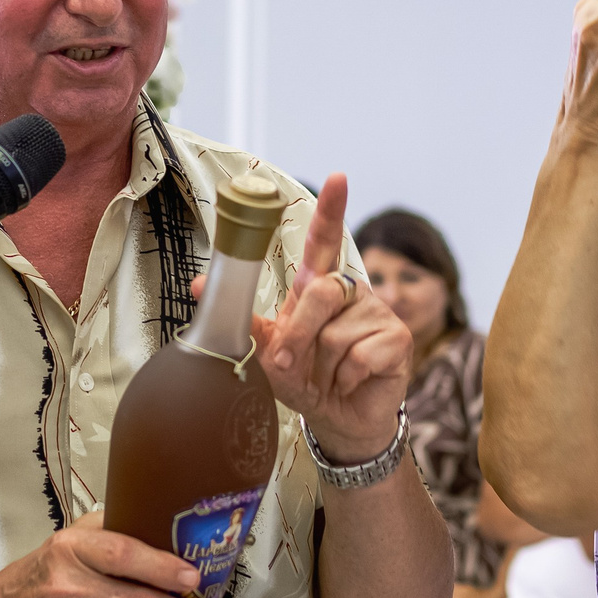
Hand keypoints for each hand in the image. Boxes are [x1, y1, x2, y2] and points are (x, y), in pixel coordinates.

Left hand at [248, 174, 411, 465]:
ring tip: (328, 376)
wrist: (336, 418)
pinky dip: (346, 379)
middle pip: (322, 291)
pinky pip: (360, 356)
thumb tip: (200, 285)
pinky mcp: (397, 339)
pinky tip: (350, 383)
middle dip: (300, 335)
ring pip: (338, 333)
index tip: (337, 178)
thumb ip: (245, 320)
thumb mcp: (268, 351)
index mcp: (318, 287)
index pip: (324, 241)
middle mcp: (350, 292)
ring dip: (323, 367)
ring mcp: (377, 313)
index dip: (331, 209)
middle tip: (291, 364)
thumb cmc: (303, 377)